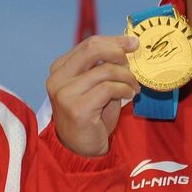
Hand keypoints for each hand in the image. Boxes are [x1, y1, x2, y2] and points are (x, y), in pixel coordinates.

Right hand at [46, 35, 139, 156]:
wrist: (80, 150)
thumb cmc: (91, 117)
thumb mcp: (95, 86)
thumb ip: (103, 67)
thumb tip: (127, 46)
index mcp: (59, 68)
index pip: (88, 44)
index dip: (114, 41)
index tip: (133, 43)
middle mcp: (57, 78)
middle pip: (92, 49)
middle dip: (118, 51)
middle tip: (132, 64)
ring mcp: (65, 93)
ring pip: (105, 70)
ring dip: (126, 77)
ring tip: (133, 87)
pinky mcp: (77, 108)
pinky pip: (108, 88)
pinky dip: (124, 89)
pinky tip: (129, 95)